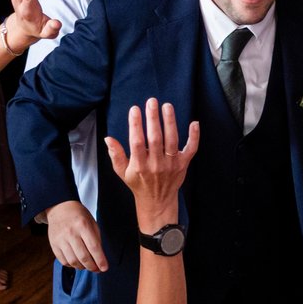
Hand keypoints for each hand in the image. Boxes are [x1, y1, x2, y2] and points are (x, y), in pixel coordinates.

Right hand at [44, 199, 104, 273]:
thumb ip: (96, 240)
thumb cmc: (79, 217)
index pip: (94, 247)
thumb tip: (99, 259)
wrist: (60, 208)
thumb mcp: (92, 223)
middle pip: (83, 257)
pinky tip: (77, 262)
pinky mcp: (54, 244)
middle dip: (92, 267)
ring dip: (82, 267)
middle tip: (96, 269)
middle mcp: (71, 233)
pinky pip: (63, 261)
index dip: (100, 260)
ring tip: (87, 266)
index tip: (104, 268)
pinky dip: (72, 265)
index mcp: (83, 226)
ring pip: (73, 261)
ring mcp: (61, 239)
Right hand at [103, 98, 199, 233]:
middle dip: (153, 118)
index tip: (134, 109)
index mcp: (139, 165)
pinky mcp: (184, 165)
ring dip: (170, 122)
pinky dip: (194, 137)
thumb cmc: (138, 184)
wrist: (157, 202)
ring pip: (172, 140)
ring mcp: (172, 165)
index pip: (137, 142)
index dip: (135, 125)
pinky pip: (191, 149)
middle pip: (155, 138)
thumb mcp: (122, 172)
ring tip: (167, 106)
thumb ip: (116, 154)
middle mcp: (156, 164)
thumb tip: (108, 138)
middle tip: (151, 101)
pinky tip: (194, 123)